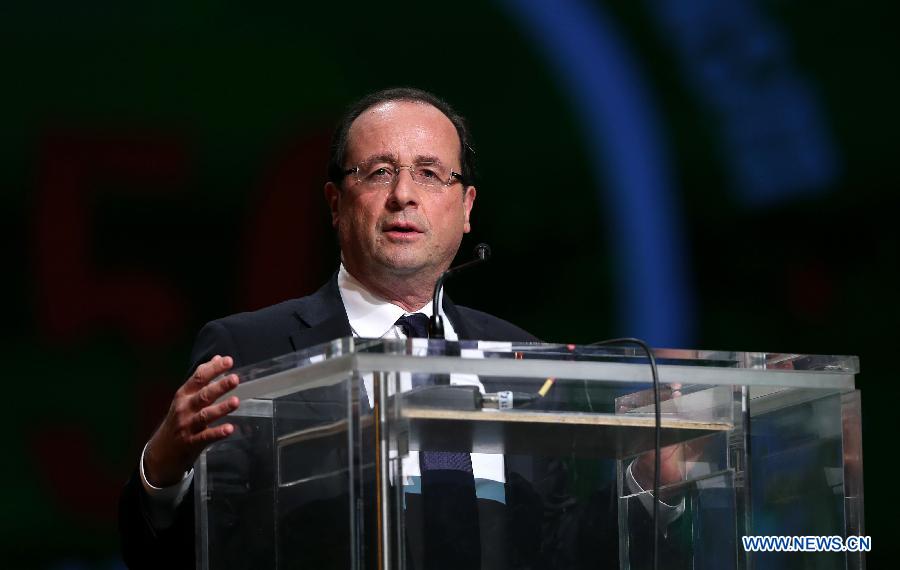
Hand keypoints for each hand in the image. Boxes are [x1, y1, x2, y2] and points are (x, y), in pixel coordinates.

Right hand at [144, 355, 239, 486]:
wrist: (162, 451)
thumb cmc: (179, 419)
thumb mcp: (186, 397)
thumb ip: (203, 378)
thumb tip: (218, 358)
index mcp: (184, 395)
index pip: (198, 378)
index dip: (213, 369)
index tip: (228, 361)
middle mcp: (184, 408)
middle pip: (203, 395)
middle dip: (219, 387)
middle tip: (235, 379)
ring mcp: (187, 426)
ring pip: (205, 415)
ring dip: (221, 408)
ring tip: (235, 401)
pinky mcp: (192, 442)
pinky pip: (206, 437)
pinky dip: (217, 433)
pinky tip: (229, 429)